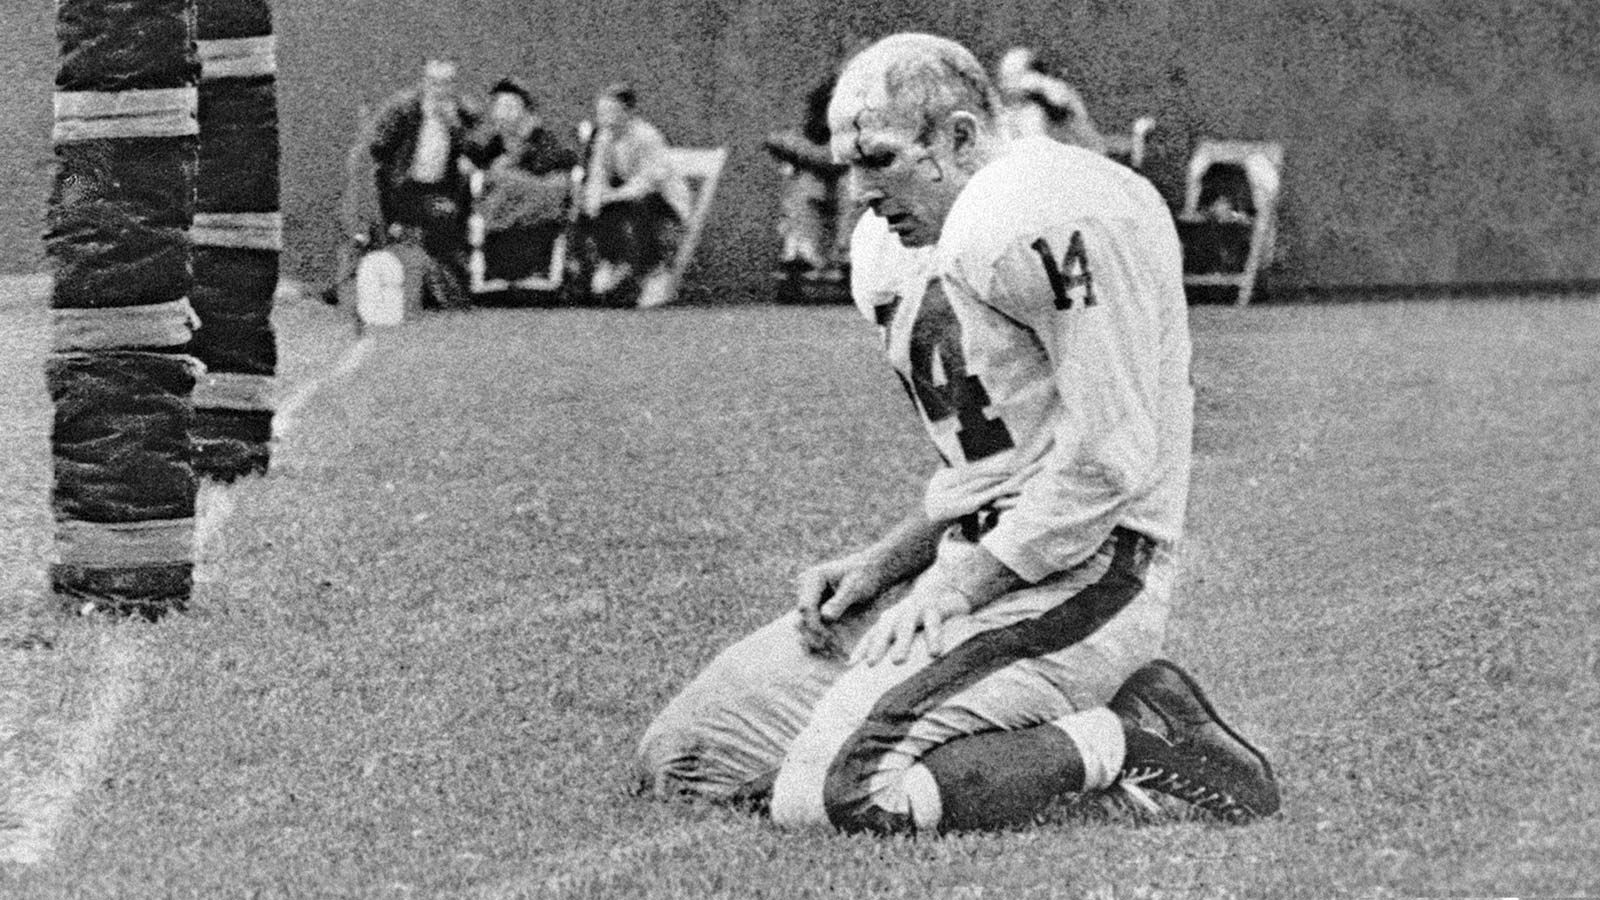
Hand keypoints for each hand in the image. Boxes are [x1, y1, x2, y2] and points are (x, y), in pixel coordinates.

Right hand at [794, 553, 877, 657]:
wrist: (871, 574)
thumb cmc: (864, 577)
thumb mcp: (855, 588)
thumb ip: (839, 602)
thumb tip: (825, 617)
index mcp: (812, 578)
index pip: (806, 606)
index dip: (815, 626)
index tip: (829, 640)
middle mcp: (805, 588)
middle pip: (802, 618)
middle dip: (815, 636)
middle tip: (831, 652)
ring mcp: (808, 599)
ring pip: (805, 626)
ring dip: (817, 641)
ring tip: (833, 654)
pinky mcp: (814, 609)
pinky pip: (813, 627)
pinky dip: (822, 638)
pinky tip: (833, 649)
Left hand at [850, 581, 971, 667]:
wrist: (944, 590)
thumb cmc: (923, 618)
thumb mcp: (907, 630)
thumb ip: (898, 648)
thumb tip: (886, 676)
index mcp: (889, 621)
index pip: (872, 635)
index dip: (862, 648)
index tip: (851, 664)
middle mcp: (898, 615)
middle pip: (884, 630)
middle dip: (876, 646)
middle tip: (870, 664)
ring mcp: (914, 609)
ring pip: (905, 627)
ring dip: (901, 643)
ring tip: (898, 660)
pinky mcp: (933, 608)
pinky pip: (933, 624)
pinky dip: (933, 637)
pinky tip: (935, 652)